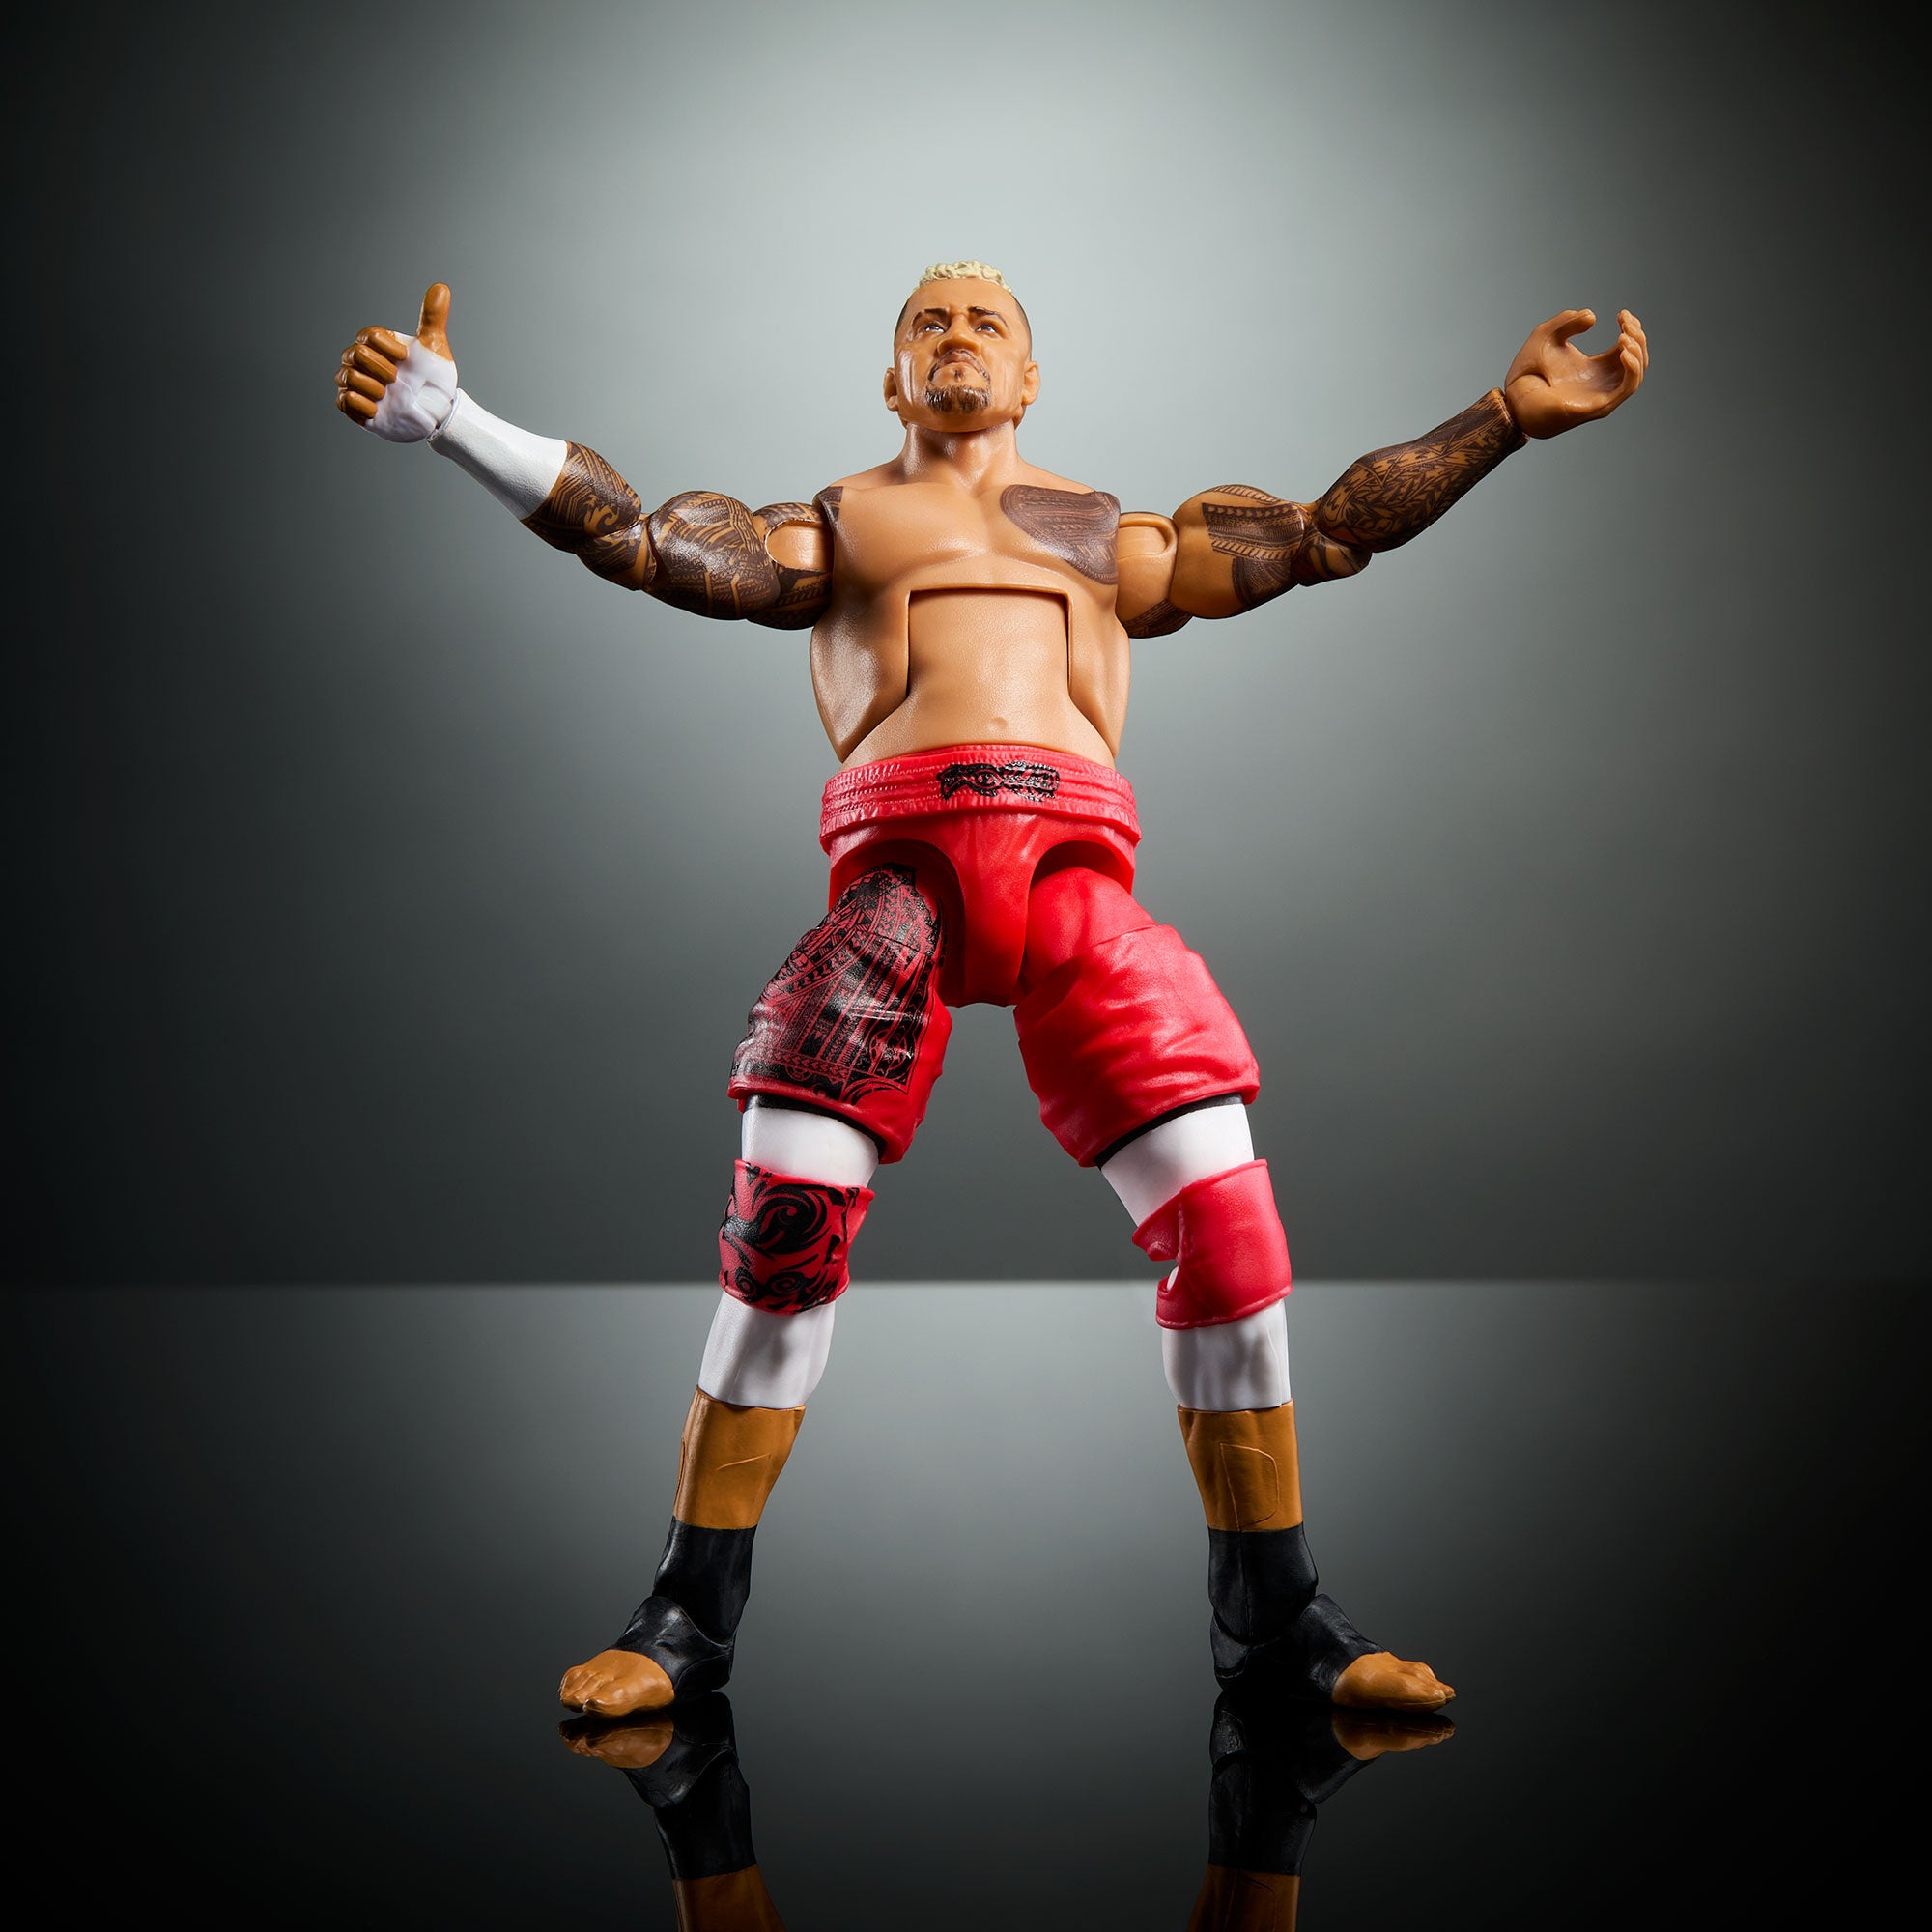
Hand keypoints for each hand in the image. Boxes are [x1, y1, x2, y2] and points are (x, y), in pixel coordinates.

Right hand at [334, 283, 457, 441]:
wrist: (436, 413)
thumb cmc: (433, 378)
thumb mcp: (434, 347)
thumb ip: (432, 318)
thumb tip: (441, 287)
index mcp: (377, 345)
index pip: (368, 336)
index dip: (387, 347)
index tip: (406, 358)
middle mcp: (361, 361)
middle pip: (356, 355)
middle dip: (381, 369)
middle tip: (397, 380)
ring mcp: (356, 383)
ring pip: (347, 377)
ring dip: (373, 388)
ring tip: (388, 395)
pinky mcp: (354, 407)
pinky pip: (344, 400)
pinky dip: (362, 405)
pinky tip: (378, 409)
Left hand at [1502, 307, 1647, 439]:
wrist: (1514, 397)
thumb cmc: (1526, 371)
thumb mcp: (1547, 335)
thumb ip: (1567, 321)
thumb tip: (1592, 316)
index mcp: (1594, 368)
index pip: (1627, 348)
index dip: (1631, 328)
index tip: (1622, 314)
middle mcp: (1601, 382)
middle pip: (1637, 359)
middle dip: (1637, 337)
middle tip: (1625, 322)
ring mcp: (1601, 395)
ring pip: (1636, 374)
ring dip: (1637, 352)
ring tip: (1624, 336)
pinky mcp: (1599, 406)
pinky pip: (1627, 388)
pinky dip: (1632, 368)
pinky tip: (1623, 351)